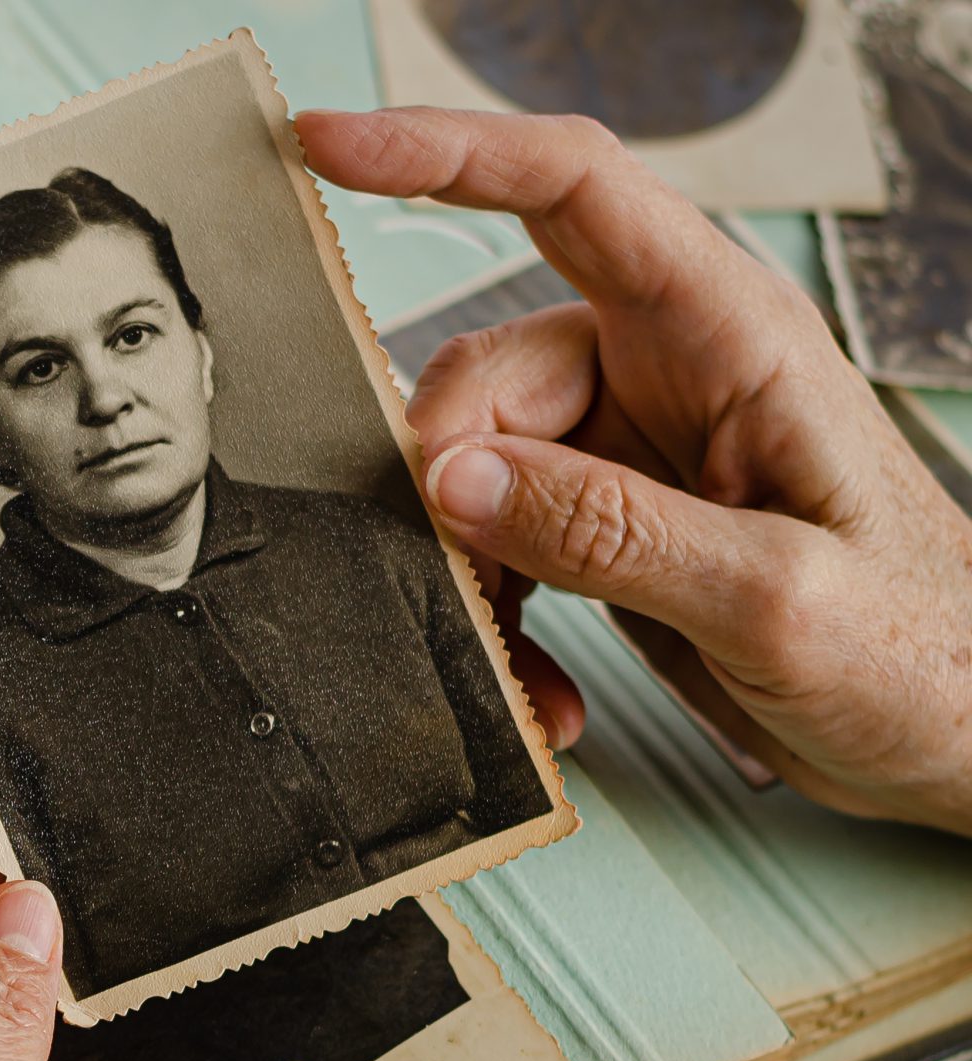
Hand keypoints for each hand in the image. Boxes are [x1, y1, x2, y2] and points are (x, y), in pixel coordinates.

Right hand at [300, 108, 971, 835]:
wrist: (958, 735)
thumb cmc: (923, 653)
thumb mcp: (777, 598)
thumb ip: (614, 532)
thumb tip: (462, 482)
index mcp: (729, 336)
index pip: (571, 191)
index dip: (444, 152)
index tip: (331, 144)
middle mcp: (670, 375)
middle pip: (485, 374)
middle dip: (444, 478)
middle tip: (460, 571)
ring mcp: (633, 453)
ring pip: (474, 475)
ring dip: (474, 580)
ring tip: (524, 665)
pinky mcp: (611, 530)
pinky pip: (502, 551)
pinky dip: (502, 627)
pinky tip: (547, 691)